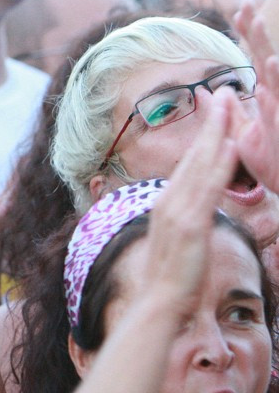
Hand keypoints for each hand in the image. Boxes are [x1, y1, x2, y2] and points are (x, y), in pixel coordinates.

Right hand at [128, 89, 238, 315]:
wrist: (160, 302)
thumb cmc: (172, 280)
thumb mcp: (179, 244)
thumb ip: (186, 223)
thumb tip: (192, 215)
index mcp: (168, 205)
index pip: (189, 163)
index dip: (203, 135)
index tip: (215, 111)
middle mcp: (170, 201)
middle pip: (194, 154)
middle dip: (211, 122)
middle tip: (223, 90)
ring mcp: (179, 211)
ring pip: (202, 163)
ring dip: (218, 131)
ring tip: (231, 103)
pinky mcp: (192, 224)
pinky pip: (209, 187)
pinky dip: (221, 163)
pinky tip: (232, 143)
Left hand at [230, 2, 278, 192]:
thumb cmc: (267, 158)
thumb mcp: (239, 132)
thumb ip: (226, 111)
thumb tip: (208, 91)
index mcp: (264, 95)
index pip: (253, 59)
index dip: (246, 35)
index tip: (237, 10)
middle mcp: (275, 97)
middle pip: (264, 57)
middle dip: (255, 31)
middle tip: (244, 4)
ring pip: (275, 74)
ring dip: (266, 48)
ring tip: (257, 23)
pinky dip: (276, 84)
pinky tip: (272, 64)